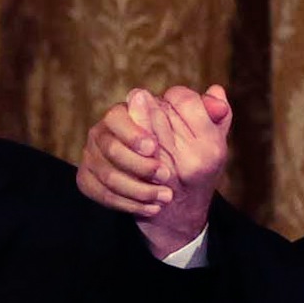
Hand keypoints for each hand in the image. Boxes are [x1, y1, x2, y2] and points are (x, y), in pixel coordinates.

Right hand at [79, 83, 230, 256]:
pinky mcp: (86, 179)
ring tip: (165, 198)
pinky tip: (150, 209)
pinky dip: (127, 204)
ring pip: (107, 174)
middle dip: (139, 165)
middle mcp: (104, 130)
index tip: (154, 147)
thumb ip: (209, 112)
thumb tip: (216, 93)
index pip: (120, 114)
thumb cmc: (184, 153)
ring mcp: (92, 155)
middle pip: (110, 146)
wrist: (167, 189)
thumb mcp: (203, 133)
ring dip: (138, 189)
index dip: (135, 131)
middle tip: (166, 176)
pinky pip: (101, 194)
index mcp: (128, 111)